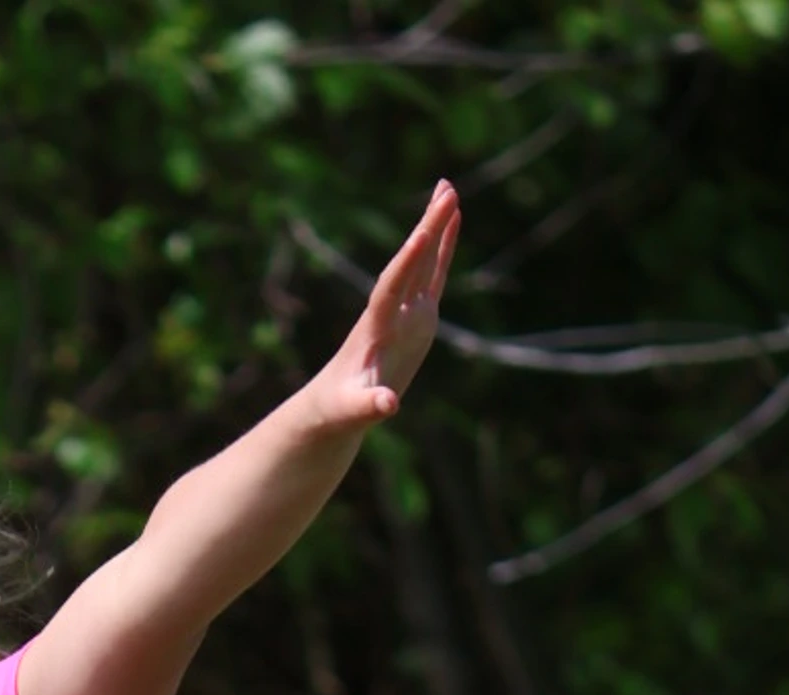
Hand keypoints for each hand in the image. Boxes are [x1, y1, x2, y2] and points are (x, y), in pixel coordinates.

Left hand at [309, 180, 460, 430]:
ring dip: (435, 226)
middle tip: (447, 190)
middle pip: (411, 263)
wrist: (335, 403)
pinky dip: (443, 249)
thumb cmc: (340, 408)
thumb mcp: (353, 411)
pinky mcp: (417, 317)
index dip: (406, 263)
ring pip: (422, 261)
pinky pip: (432, 276)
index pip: (391, 288)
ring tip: (449, 189)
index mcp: (375, 328)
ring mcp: (405, 311)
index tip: (422, 233)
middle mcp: (390, 311)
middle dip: (428, 229)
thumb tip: (388, 405)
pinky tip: (453, 220)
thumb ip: (369, 407)